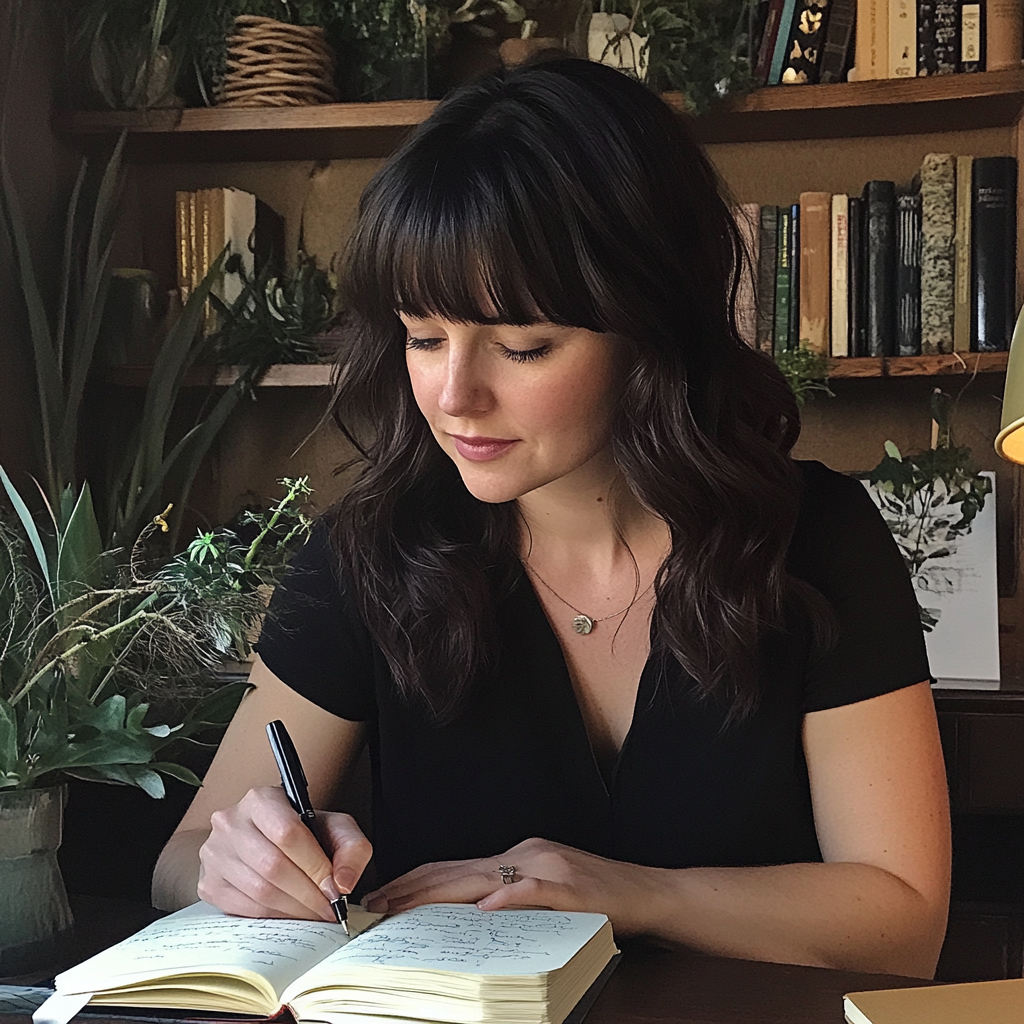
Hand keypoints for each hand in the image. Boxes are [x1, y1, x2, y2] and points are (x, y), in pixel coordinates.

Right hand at [197, 786, 371, 921]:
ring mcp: (214, 854)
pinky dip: (273, 918)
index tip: (334, 889)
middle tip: (329, 910)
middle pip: (272, 866)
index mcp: (261, 799)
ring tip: (315, 915)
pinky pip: (244, 909)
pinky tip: (292, 916)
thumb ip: (351, 847)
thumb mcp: (335, 827)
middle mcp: (231, 822)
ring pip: (258, 891)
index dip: (314, 866)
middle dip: (307, 894)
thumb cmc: (303, 832)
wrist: (267, 840)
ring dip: (293, 910)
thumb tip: (342, 882)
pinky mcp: (209, 884)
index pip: (287, 833)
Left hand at [362, 837, 659, 935]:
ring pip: (483, 877)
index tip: (385, 894)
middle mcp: (528, 854)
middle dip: (412, 888)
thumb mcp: (549, 892)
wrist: (651, 892)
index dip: (417, 880)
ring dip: (439, 894)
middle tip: (377, 903)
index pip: (457, 867)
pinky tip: (484, 910)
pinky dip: (507, 899)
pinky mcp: (571, 887)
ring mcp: (549, 868)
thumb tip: (468, 914)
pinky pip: (533, 891)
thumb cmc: (602, 896)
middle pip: (459, 871)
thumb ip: (511, 896)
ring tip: (406, 907)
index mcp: (520, 855)